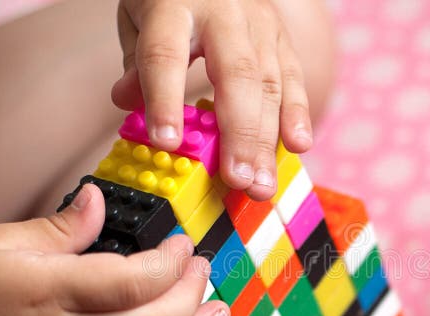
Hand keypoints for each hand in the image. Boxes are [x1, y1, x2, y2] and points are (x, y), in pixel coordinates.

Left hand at [111, 0, 313, 199]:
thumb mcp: (138, 19)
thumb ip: (137, 64)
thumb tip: (130, 104)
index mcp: (174, 5)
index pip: (166, 56)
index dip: (166, 100)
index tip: (167, 143)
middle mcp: (223, 12)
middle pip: (235, 74)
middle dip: (238, 133)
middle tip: (236, 179)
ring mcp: (259, 23)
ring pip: (269, 83)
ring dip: (267, 140)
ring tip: (261, 183)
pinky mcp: (281, 36)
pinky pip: (293, 77)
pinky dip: (298, 114)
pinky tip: (298, 146)